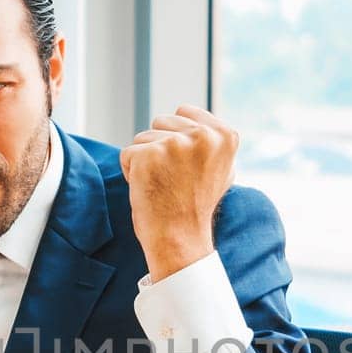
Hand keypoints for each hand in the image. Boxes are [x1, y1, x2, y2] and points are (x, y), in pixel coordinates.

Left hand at [119, 105, 238, 280]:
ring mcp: (175, 144)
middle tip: (173, 179)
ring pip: (142, 137)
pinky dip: (131, 172)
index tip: (187, 167)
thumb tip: (197, 122)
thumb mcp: (221, 169)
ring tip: (162, 185)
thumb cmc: (196, 207)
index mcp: (225, 135)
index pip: (183, 112)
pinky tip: (148, 190)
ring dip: (145, 160)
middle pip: (161, 122)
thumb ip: (211, 142)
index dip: (178, 138)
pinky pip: (127, 154)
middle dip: (160, 147)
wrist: (181, 240)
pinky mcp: (148, 155)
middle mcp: (203, 136)